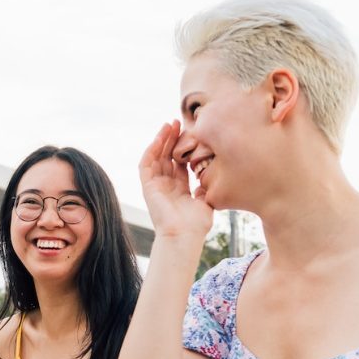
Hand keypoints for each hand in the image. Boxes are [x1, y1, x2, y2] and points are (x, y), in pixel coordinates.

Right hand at [139, 121, 212, 240]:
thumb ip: (206, 187)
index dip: (184, 149)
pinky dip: (151, 149)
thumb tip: (211, 174)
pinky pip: (146, 164)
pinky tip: (159, 137)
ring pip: (155, 157)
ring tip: (169, 124)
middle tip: (179, 123)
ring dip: (162, 140)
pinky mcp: (147, 186)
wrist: (184, 235)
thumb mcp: (206, 201)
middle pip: (167, 157)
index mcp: (179, 190)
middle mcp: (166, 187)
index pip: (180, 164)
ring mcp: (156, 186)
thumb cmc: (196, 225)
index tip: (192, 134)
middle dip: (173, 140)